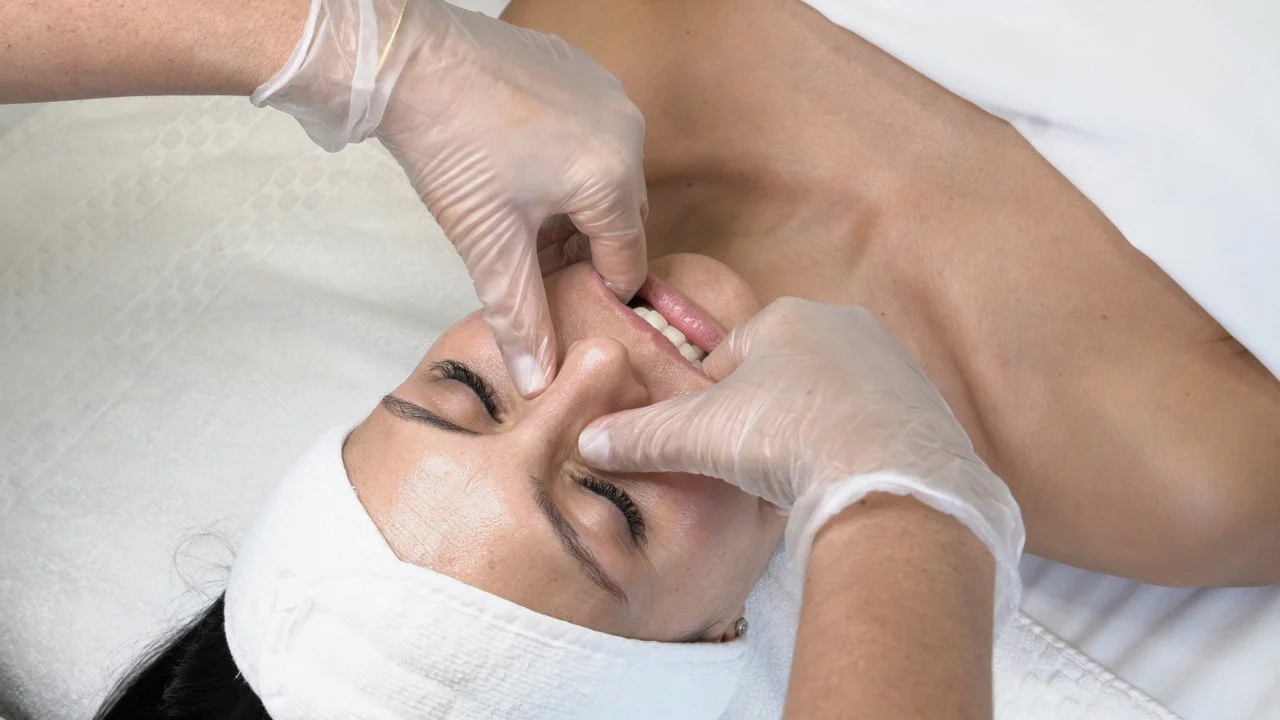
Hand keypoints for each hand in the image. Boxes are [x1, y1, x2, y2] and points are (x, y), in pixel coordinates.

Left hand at [253, 0, 647, 395]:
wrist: (408, 59)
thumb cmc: (451, 144)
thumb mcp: (488, 242)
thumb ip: (521, 316)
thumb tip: (540, 381)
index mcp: (614, 178)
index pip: (626, 261)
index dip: (593, 292)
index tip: (561, 303)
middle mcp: (627, 131)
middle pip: (620, 217)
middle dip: (582, 248)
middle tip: (531, 262)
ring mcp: (607, 94)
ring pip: (605, 175)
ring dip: (573, 205)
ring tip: (518, 216)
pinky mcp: (583, 70)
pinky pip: (591, 133)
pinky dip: (565, 159)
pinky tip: (517, 166)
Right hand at [579, 298, 1024, 627]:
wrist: (890, 482)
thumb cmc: (786, 439)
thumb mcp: (698, 436)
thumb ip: (641, 435)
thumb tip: (588, 438)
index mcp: (785, 317)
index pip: (727, 358)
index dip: (709, 405)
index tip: (711, 445)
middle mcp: (844, 325)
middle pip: (779, 377)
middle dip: (761, 419)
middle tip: (750, 467)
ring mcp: (892, 364)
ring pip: (825, 401)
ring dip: (805, 435)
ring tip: (794, 481)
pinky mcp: (927, 406)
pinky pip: (870, 425)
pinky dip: (849, 450)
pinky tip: (837, 484)